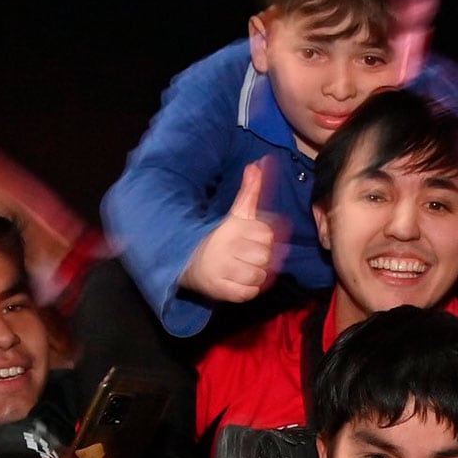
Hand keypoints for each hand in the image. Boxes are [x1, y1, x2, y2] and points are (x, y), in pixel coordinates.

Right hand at [180, 162, 278, 303]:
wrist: (190, 262)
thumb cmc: (222, 237)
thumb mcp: (237, 213)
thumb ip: (250, 191)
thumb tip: (258, 164)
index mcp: (232, 227)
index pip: (267, 235)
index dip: (264, 239)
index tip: (251, 238)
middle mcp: (226, 248)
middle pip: (266, 257)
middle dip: (260, 258)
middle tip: (246, 255)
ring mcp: (223, 270)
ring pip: (259, 276)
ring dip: (256, 275)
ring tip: (242, 268)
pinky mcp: (221, 290)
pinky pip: (249, 293)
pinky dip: (247, 290)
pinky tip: (237, 280)